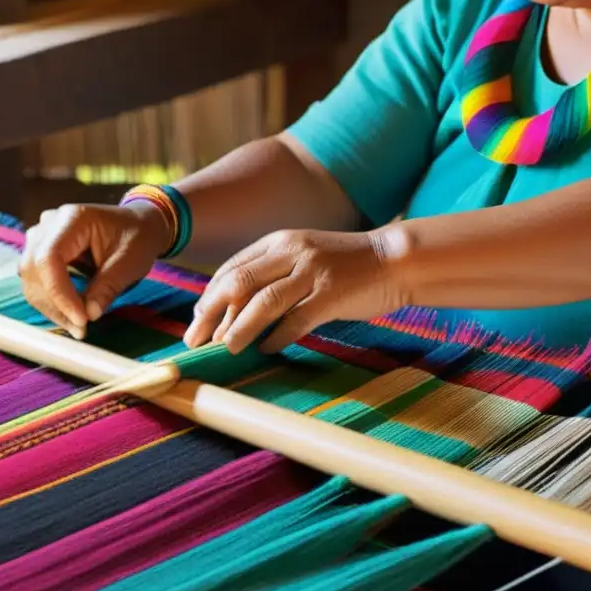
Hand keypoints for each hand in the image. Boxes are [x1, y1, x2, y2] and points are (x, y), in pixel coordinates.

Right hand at [19, 201, 170, 338]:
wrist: (138, 225)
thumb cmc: (137, 238)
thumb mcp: (130, 262)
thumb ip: (108, 287)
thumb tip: (89, 314)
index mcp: (73, 218)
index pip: (49, 257)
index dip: (59, 292)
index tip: (81, 319)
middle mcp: (50, 223)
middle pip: (34, 269)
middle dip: (54, 305)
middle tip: (80, 330)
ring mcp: (42, 236)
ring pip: (30, 278)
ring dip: (51, 307)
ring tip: (78, 327)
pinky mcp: (41, 250)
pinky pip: (36, 280)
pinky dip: (51, 301)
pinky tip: (71, 316)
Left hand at [184, 228, 403, 354]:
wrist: (393, 260)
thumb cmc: (345, 265)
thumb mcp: (303, 257)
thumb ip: (273, 274)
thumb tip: (234, 309)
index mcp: (279, 241)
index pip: (232, 268)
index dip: (209, 296)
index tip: (197, 320)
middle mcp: (291, 252)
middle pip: (238, 283)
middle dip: (211, 313)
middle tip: (197, 339)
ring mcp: (311, 273)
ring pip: (262, 302)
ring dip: (239, 328)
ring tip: (226, 348)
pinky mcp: (330, 295)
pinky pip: (295, 321)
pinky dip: (277, 337)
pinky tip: (267, 349)